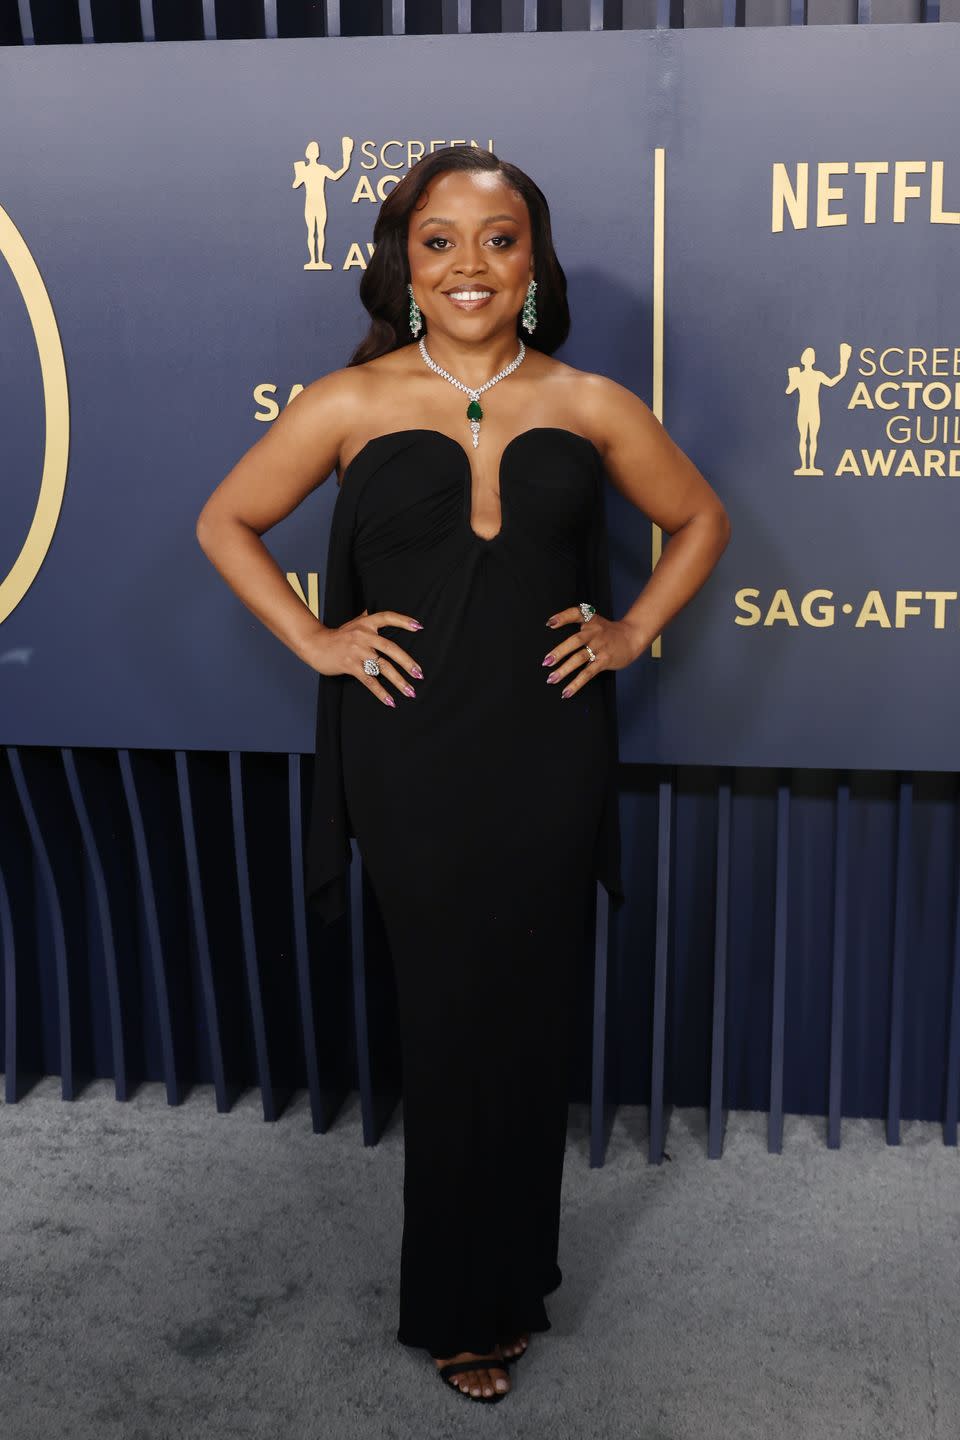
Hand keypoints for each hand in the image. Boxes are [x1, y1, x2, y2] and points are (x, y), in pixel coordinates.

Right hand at [305, 608, 423, 707]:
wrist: (315, 645)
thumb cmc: (337, 636)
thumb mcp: (353, 624)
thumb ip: (367, 619)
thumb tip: (378, 613)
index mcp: (366, 624)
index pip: (387, 617)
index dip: (403, 620)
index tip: (418, 627)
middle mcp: (363, 636)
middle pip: (389, 648)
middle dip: (407, 662)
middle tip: (419, 674)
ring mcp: (356, 651)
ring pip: (382, 667)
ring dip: (398, 681)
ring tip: (410, 692)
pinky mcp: (350, 665)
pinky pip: (369, 680)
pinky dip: (380, 692)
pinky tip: (391, 701)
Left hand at [541, 607, 643, 698]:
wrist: (632, 637)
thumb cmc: (608, 632)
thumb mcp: (595, 622)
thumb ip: (579, 627)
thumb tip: (555, 641)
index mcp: (591, 620)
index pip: (576, 614)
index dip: (563, 617)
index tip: (549, 623)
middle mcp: (594, 632)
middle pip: (575, 640)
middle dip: (560, 651)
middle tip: (546, 662)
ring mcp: (600, 647)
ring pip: (580, 658)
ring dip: (564, 670)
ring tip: (552, 679)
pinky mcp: (604, 660)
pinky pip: (588, 673)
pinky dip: (576, 683)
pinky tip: (566, 692)